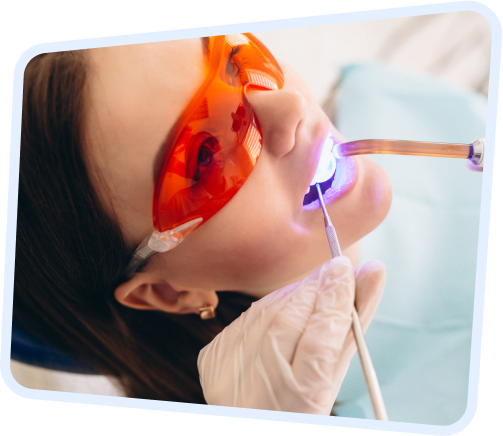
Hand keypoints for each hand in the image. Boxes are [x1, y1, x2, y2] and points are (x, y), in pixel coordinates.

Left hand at [197, 256, 385, 414]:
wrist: (250, 419)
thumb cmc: (299, 401)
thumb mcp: (332, 372)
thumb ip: (350, 326)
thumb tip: (372, 272)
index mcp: (298, 400)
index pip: (320, 337)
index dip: (335, 297)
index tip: (345, 266)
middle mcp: (256, 386)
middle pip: (289, 317)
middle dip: (315, 288)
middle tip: (335, 270)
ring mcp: (227, 370)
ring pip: (266, 310)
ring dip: (292, 296)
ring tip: (312, 292)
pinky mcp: (211, 358)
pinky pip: (246, 318)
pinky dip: (267, 309)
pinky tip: (280, 314)